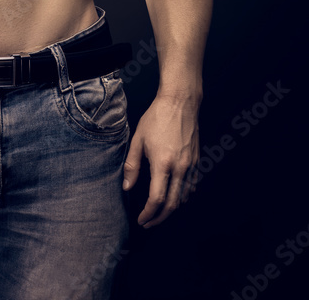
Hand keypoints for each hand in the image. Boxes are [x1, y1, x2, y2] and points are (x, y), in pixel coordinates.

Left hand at [122, 94, 199, 227]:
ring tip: (159, 211)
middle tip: (148, 222)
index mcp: (163, 164)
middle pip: (172, 205)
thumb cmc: (157, 118)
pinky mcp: (197, 161)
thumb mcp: (138, 139)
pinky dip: (183, 196)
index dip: (148, 214)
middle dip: (160, 218)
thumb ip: (132, 166)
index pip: (157, 200)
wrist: (179, 102)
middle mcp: (180, 168)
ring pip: (184, 198)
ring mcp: (191, 165)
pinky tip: (174, 195)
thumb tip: (128, 187)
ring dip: (171, 208)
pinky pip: (192, 186)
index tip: (141, 219)